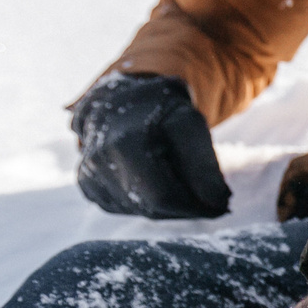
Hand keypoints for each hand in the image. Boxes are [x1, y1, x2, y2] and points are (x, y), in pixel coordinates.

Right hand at [71, 73, 230, 218]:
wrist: (125, 96)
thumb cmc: (162, 108)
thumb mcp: (191, 123)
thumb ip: (204, 163)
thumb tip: (218, 203)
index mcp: (124, 142)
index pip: (163, 197)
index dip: (195, 207)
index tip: (220, 207)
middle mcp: (98, 161)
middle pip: (151, 208)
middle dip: (185, 207)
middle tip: (209, 197)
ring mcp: (88, 175)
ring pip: (139, 211)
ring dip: (167, 204)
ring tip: (179, 175)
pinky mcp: (88, 185)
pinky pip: (125, 208)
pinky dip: (147, 201)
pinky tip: (155, 178)